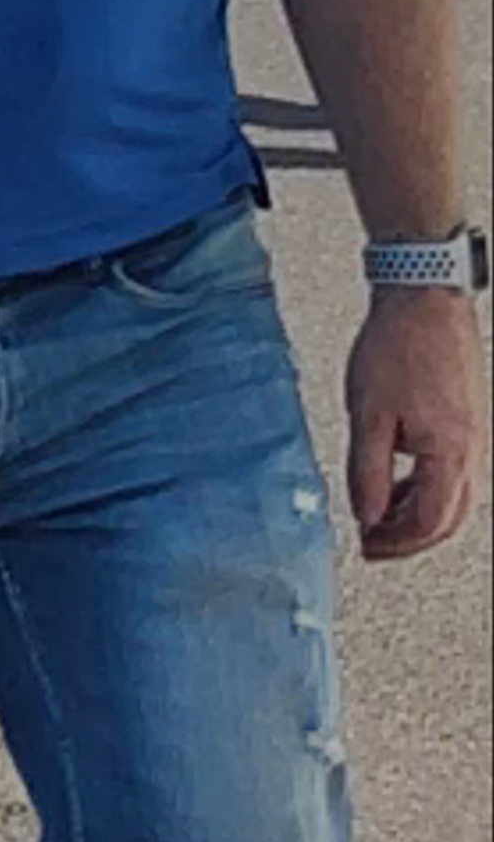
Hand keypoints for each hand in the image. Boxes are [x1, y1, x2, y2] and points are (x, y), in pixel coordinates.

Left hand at [344, 283, 479, 559]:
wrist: (425, 295)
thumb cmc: (397, 345)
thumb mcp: (368, 414)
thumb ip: (368, 473)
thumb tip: (367, 516)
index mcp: (450, 453)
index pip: (429, 522)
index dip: (396, 542)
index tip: (366, 545)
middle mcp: (473, 450)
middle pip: (448, 518)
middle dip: (409, 537)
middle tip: (374, 543)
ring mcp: (476, 435)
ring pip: (455, 497)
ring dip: (418, 513)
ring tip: (380, 513)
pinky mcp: (469, 420)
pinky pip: (455, 471)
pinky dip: (426, 486)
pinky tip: (398, 479)